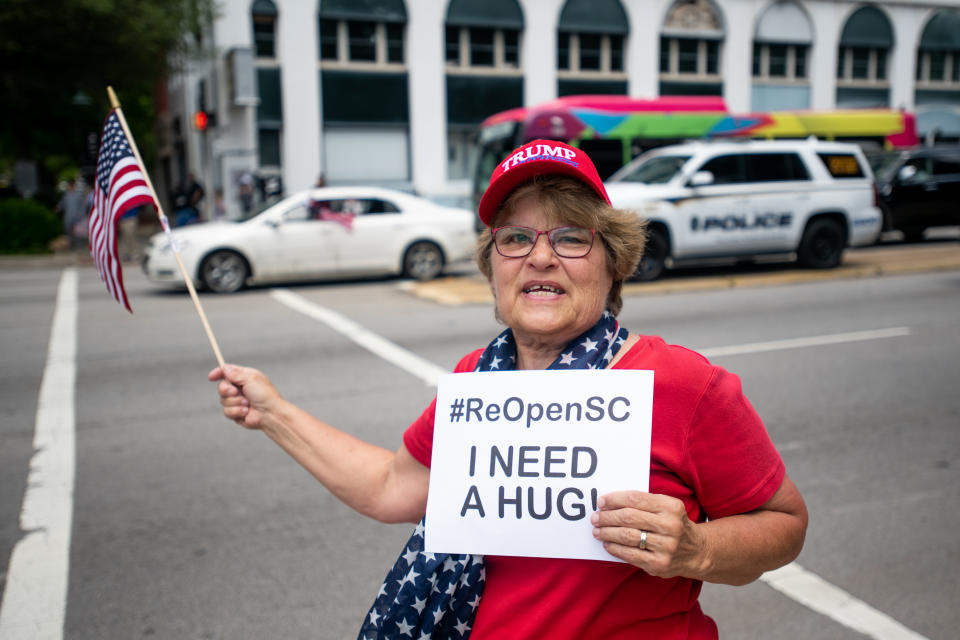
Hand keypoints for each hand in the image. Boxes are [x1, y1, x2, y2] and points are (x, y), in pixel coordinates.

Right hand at [207, 364, 281, 429]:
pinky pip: (226, 412)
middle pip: (222, 387)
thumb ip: (235, 374)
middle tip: (236, 392)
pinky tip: (246, 412)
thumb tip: (225, 369)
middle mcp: (240, 389)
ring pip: (223, 400)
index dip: (218, 373)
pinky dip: (236, 412)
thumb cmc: (265, 395)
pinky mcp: (236, 413)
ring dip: (235, 402)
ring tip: (247, 404)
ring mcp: (237, 401)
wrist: (271, 414)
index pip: (227, 372)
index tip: (211, 377)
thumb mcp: (251, 379)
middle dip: (227, 390)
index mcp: (245, 377)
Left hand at [591, 491, 708, 578]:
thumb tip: (609, 503)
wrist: (696, 552)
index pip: (635, 498)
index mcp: (671, 507)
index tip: (601, 502)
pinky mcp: (659, 564)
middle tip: (595, 517)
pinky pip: (630, 554)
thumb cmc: (673, 525)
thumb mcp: (667, 508)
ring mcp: (665, 546)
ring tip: (597, 531)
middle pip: (628, 517)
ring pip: (626, 536)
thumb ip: (644, 503)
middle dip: (607, 517)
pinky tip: (607, 544)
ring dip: (607, 533)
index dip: (614, 499)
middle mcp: (670, 526)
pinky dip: (615, 548)